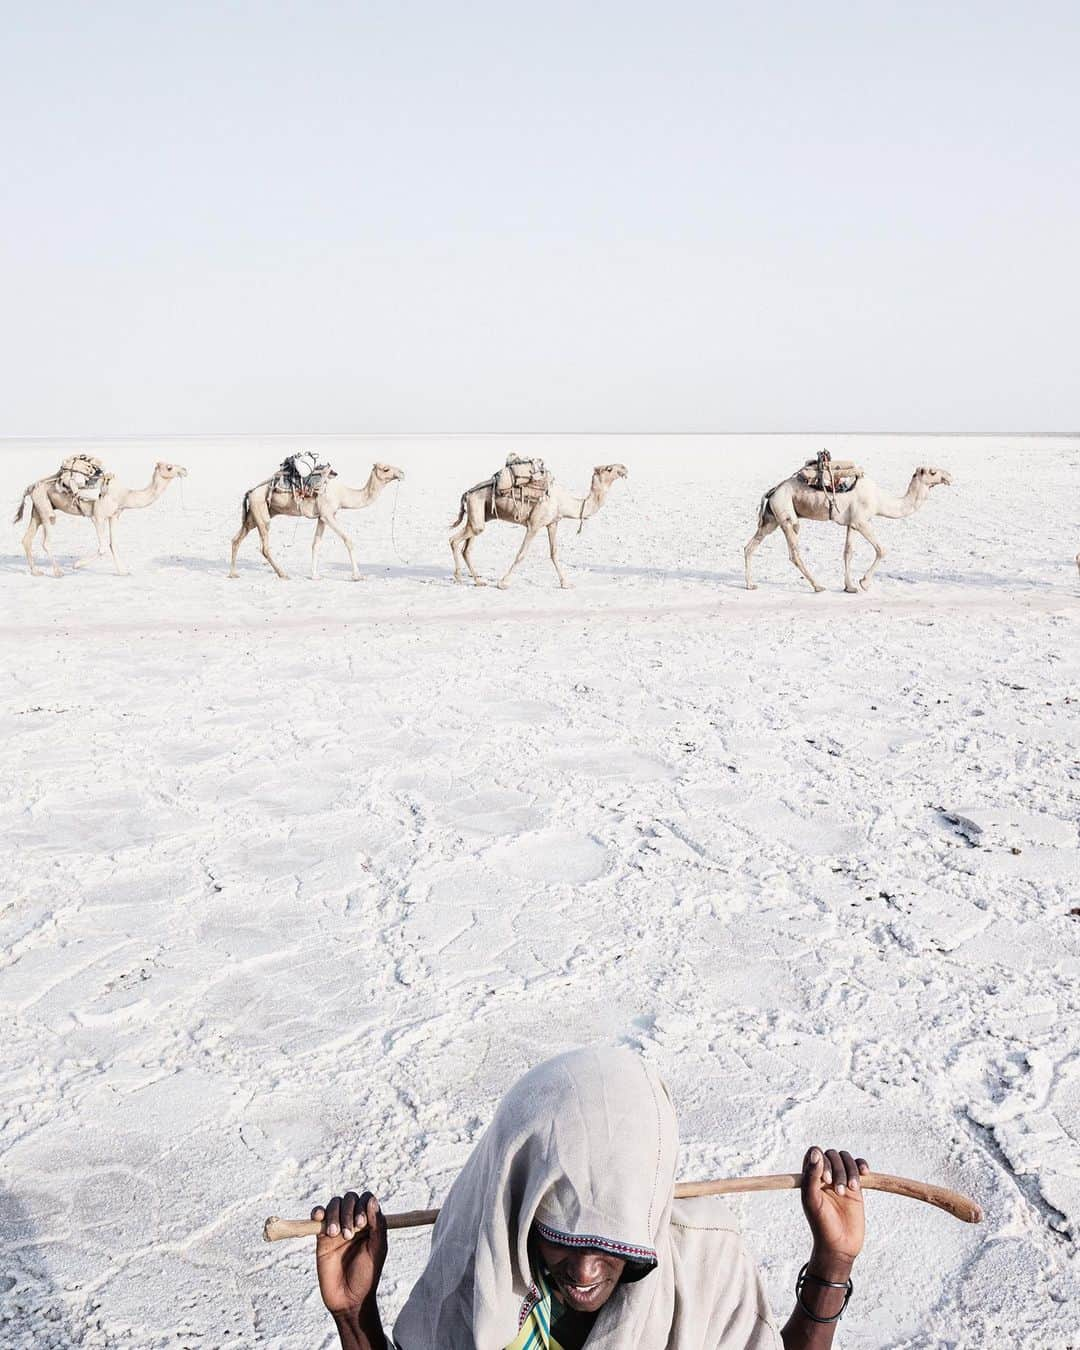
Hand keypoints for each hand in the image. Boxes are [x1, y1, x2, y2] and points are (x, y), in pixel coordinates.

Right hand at [312, 1191, 387, 1313]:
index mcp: (369, 1223)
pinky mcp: (322, 1237)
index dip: (363, 1206)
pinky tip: (318, 1217)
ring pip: (334, 1205)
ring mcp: (337, 1228)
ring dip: (335, 1214)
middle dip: (348, 1212)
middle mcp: (353, 1222)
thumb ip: (377, 1225)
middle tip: (349, 1234)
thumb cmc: (367, 1275)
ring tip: (336, 1234)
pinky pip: (318, 1217)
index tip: (361, 1224)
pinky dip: (317, 1212)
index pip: (366, 1200)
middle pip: (349, 1199)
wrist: (348, 1299)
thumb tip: (372, 1200)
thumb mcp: (377, 1250)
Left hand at [799, 1147, 868, 1273]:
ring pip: (846, 1158)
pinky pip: (859, 1166)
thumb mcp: (812, 1201)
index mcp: (810, 1176)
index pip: (814, 1153)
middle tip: (839, 1192)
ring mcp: (841, 1178)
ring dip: (850, 1170)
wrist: (840, 1245)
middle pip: (832, 1155)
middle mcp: (825, 1174)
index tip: (826, 1180)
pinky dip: (862, 1165)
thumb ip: (811, 1176)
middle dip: (838, 1169)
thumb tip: (816, 1152)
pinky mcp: (855, 1186)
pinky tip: (865, 1173)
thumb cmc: (821, 1224)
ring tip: (851, 1189)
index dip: (821, 1160)